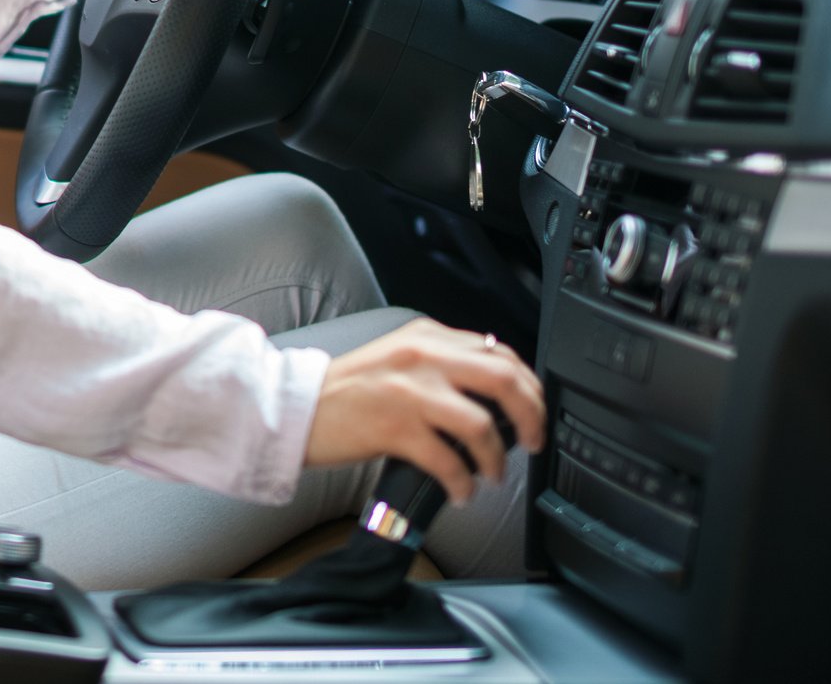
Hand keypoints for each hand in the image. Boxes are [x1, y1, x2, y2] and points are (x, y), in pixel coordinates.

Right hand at [304, 318, 545, 506]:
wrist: (297, 408)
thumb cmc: (346, 391)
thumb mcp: (397, 358)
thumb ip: (440, 363)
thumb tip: (490, 392)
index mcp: (426, 337)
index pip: (499, 353)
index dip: (529, 387)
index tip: (533, 412)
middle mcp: (422, 357)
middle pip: (504, 380)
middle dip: (531, 417)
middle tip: (531, 442)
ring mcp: (409, 391)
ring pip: (482, 424)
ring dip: (496, 459)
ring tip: (490, 475)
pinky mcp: (394, 427)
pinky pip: (448, 461)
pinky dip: (462, 484)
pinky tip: (459, 492)